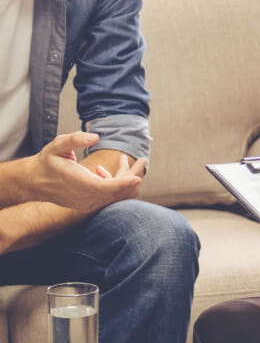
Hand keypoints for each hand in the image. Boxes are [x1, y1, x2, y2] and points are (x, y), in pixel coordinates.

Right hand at [28, 132, 145, 212]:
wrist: (34, 182)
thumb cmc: (48, 161)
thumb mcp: (58, 145)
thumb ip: (75, 139)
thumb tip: (95, 136)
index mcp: (79, 183)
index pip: (107, 187)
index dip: (124, 182)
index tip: (139, 176)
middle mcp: (85, 198)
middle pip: (116, 193)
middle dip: (132, 177)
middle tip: (142, 160)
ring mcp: (87, 204)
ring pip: (115, 197)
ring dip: (125, 180)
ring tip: (124, 160)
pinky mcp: (88, 205)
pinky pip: (108, 198)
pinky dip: (115, 185)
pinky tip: (104, 171)